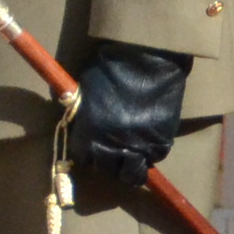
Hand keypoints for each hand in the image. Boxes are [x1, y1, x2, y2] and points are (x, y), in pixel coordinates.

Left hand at [64, 42, 192, 185]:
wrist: (147, 59)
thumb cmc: (112, 67)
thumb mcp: (85, 88)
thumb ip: (80, 110)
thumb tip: (73, 117)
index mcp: (88, 135)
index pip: (84, 159)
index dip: (89, 154)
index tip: (94, 148)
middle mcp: (110, 147)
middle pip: (106, 170)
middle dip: (109, 162)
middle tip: (114, 151)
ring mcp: (137, 148)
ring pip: (132, 175)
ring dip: (130, 168)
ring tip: (133, 158)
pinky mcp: (160, 143)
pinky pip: (154, 158)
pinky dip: (151, 154)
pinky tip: (149, 142)